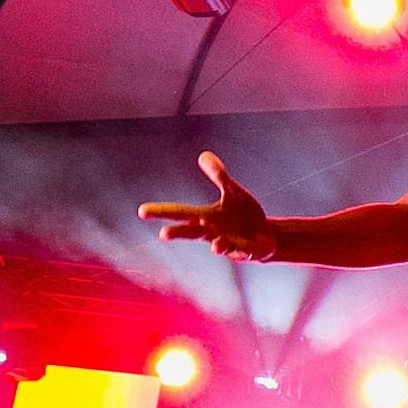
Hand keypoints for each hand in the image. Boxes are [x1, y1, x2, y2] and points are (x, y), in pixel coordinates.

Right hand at [139, 153, 275, 260]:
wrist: (265, 235)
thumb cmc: (243, 214)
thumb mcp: (233, 192)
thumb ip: (219, 176)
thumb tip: (203, 155)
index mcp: (206, 217)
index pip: (180, 213)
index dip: (162, 211)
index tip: (141, 211)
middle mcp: (213, 232)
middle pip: (193, 232)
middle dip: (178, 233)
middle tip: (162, 233)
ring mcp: (228, 244)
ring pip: (219, 246)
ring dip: (217, 246)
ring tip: (216, 247)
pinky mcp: (245, 251)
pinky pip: (241, 252)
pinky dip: (239, 251)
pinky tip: (239, 252)